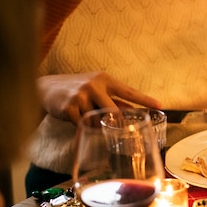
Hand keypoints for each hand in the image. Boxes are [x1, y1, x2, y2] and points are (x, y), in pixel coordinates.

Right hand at [39, 71, 161, 124]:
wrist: (46, 88)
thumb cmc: (76, 89)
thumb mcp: (96, 89)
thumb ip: (112, 100)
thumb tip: (131, 112)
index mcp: (105, 79)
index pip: (129, 91)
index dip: (144, 100)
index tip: (159, 105)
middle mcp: (95, 85)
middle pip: (114, 112)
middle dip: (115, 122)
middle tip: (113, 126)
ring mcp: (82, 96)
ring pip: (98, 121)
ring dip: (94, 124)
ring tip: (83, 115)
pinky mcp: (70, 107)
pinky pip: (83, 125)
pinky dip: (82, 126)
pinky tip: (74, 118)